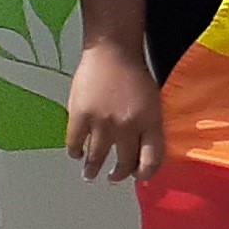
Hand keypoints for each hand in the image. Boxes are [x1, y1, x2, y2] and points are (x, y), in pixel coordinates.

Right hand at [63, 42, 166, 183]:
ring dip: (93, 169)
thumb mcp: (153, 102)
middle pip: (124, 163)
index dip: (145, 173)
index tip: (138, 177)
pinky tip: (77, 153)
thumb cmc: (135, 74)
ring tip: (90, 173)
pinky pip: (75, 144)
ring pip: (97, 158)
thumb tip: (143, 152)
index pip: (152, 160)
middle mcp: (128, 126)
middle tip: (114, 177)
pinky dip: (75, 152)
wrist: (112, 51)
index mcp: (151, 122)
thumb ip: (149, 127)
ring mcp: (103, 122)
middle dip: (118, 174)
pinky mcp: (80, 116)